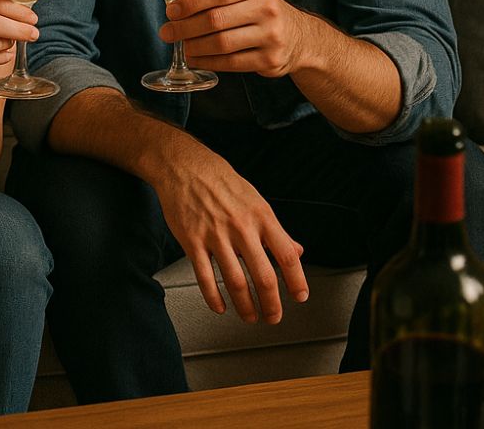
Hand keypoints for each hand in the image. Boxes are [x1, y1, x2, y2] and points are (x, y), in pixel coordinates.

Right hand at [151, 139, 307, 322]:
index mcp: (260, 216)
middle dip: (272, 304)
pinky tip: (219, 306)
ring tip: (249, 316)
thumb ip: (276, 229)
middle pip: (263, 276)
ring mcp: (215, 236)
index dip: (297, 280)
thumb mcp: (255, 199)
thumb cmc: (220, 180)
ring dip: (245, 306)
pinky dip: (214, 298)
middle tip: (273, 316)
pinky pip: (205, 278)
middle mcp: (240, 227)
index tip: (300, 296)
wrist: (184, 166)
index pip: (286, 255)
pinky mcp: (192, 242)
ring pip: (235, 282)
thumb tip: (297, 250)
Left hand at [160, 0, 305, 76]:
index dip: (191, 2)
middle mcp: (267, 9)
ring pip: (222, 44)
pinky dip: (207, 62)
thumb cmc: (260, 9)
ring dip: (194, 46)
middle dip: (185, 27)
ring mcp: (271, 36)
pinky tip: (194, 58)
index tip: (171, 11)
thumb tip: (176, 3)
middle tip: (167, 32)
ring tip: (180, 45)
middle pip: (216, 19)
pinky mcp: (269, 60)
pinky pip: (231, 63)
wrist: (298, 37)